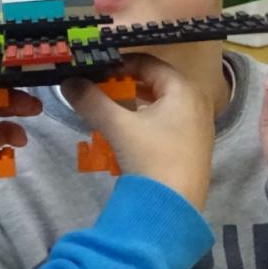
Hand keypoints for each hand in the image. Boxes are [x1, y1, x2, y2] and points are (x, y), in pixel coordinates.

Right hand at [63, 53, 214, 207]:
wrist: (175, 206)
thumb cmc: (151, 157)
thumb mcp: (118, 125)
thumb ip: (91, 100)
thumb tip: (68, 81)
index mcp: (184, 88)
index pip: (148, 62)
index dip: (118, 63)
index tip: (92, 70)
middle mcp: (197, 101)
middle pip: (155, 81)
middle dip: (124, 83)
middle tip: (96, 88)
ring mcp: (199, 124)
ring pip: (160, 102)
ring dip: (133, 103)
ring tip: (106, 109)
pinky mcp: (194, 144)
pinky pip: (166, 121)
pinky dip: (145, 120)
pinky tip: (125, 131)